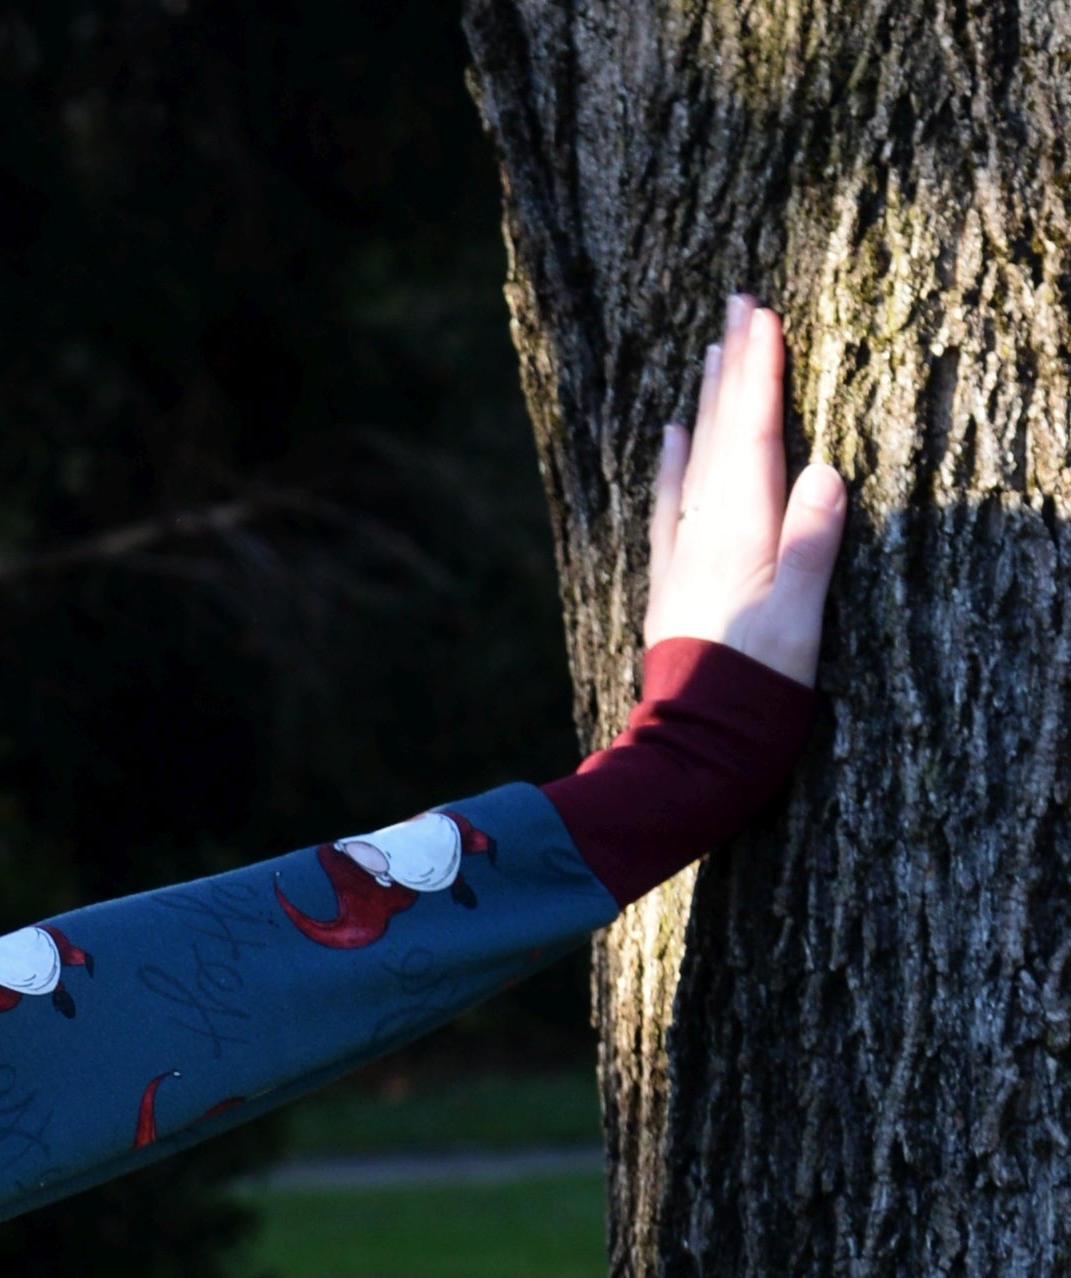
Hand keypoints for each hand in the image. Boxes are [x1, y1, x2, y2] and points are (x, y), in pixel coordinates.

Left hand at [647, 294, 846, 689]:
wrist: (693, 751)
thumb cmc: (755, 691)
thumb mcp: (800, 619)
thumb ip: (811, 544)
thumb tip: (826, 470)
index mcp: (742, 535)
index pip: (755, 436)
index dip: (760, 374)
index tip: (763, 316)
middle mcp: (706, 536)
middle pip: (723, 435)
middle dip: (732, 368)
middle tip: (737, 305)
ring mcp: (684, 558)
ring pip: (697, 461)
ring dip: (707, 403)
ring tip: (710, 351)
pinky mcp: (673, 583)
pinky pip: (672, 506)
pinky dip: (675, 465)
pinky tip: (675, 436)